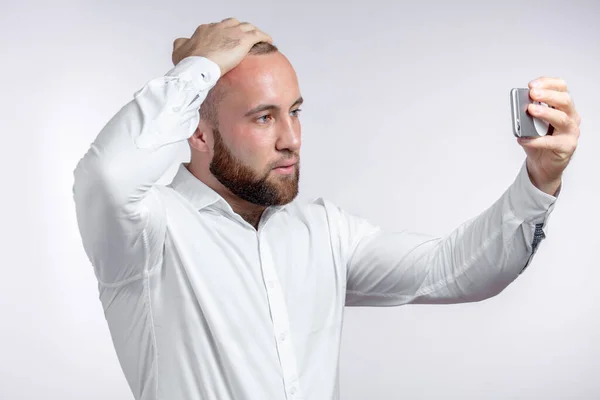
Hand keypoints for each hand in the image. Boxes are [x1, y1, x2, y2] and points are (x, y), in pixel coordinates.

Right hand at [171, 17, 272, 74]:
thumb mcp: (178, 50)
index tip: (226, 41)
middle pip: (233, 24)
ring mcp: (232, 32)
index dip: (222, 34)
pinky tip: (268, 41)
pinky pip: (258, 35)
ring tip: (257, 38)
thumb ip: (180, 43)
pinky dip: (264, 37)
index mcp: (205, 29)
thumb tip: (182, 41)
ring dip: (252, 31)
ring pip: (246, 27)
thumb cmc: (188, 61)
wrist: (198, 66)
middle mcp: (219, 27)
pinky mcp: (243, 40)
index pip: (217, 28)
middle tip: (242, 38)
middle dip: (238, 29)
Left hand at [516, 77, 581, 195]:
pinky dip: (535, 140)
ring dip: (545, 112)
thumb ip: (527, 115)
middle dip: (547, 95)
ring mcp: (570, 132)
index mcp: (563, 108)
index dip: (548, 84)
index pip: (561, 89)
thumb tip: (519, 106)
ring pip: (562, 119)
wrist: (542, 165)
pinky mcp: (566, 147)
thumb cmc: (538, 141)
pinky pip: (551, 142)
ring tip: (531, 110)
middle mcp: (571, 117)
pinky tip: (523, 139)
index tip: (532, 84)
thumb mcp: (531, 124)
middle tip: (533, 93)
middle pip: (564, 101)